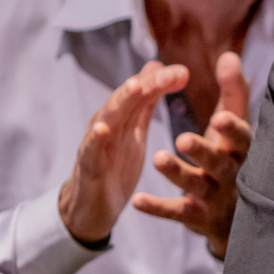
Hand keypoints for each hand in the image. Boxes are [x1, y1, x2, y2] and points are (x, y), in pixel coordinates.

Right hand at [59, 61, 188, 245]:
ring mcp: (96, 144)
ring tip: (135, 87)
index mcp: (123, 117)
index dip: (160, 80)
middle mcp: (108, 124)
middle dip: (145, 83)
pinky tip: (103, 130)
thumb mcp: (134, 131)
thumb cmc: (114, 164)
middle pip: (126, 99)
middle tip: (164, 72)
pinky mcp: (89, 168)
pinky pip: (91, 152)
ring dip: (120, 102)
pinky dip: (96, 140)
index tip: (184, 72)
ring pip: (107, 117)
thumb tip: (156, 66)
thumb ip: (145, 101)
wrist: (91, 206)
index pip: (142, 92)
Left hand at [133, 52, 251, 257]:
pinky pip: (177, 212)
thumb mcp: (236, 127)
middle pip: (219, 163)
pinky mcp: (196, 216)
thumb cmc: (234, 157)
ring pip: (196, 186)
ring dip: (177, 173)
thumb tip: (229, 55)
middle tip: (182, 138)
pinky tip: (138, 200)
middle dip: (203, 151)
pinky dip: (158, 207)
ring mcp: (214, 198)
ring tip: (156, 158)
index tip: (219, 117)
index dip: (232, 129)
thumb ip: (234, 92)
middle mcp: (231, 175)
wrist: (237, 215)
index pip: (242, 138)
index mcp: (241, 150)